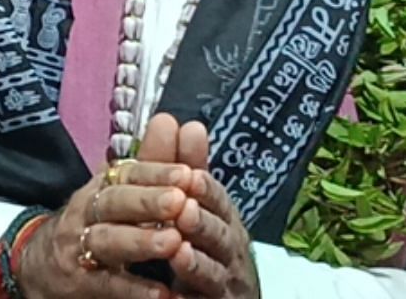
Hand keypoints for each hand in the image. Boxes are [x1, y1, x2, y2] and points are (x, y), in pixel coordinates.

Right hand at [17, 161, 190, 298]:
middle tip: (180, 201)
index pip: (127, 174)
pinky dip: (134, 289)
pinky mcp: (78, 283)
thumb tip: (172, 121)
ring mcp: (78, 247)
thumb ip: (151, 163)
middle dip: (147, 201)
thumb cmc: (93, 226)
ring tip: (174, 242)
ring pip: (107, 240)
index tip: (188, 174)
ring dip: (140, 241)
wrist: (39, 268)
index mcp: (102, 188)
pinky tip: (163, 293)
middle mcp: (86, 213)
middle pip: (114, 202)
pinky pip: (106, 284)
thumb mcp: (118, 194)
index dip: (157, 173)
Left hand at [142, 119, 259, 298]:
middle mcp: (229, 251)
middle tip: (184, 209)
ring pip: (214, 273)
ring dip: (198, 262)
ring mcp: (225, 283)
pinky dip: (192, 296)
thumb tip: (185, 123)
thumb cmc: (205, 247)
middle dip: (203, 222)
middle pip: (220, 236)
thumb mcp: (192, 204)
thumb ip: (182, 167)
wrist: (218, 296)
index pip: (217, 200)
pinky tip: (176, 294)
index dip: (206, 189)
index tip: (190, 176)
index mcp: (222, 220)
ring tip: (179, 251)